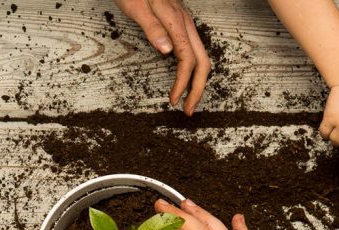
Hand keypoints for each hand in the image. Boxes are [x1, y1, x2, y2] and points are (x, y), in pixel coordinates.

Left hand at [113, 0, 210, 114]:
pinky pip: (194, 49)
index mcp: (176, 21)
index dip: (182, 83)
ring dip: (197, 81)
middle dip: (198, 89)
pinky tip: (185, 78)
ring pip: (201, 56)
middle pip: (202, 61)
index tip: (174, 100)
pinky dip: (193, 69)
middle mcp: (185, 23)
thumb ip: (152, 28)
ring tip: (188, 99)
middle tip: (188, 110)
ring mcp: (185, 23)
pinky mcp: (181, 23)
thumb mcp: (136, 7)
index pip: (187, 59)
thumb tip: (167, 51)